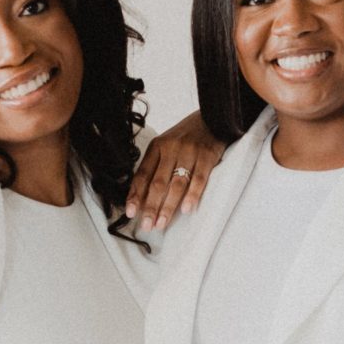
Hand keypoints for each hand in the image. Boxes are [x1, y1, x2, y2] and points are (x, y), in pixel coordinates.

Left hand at [126, 110, 225, 230]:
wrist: (213, 118)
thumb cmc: (187, 137)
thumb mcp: (166, 145)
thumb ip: (155, 166)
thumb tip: (142, 197)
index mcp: (157, 146)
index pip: (143, 174)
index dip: (136, 194)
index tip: (131, 213)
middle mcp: (171, 148)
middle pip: (158, 182)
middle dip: (151, 206)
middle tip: (147, 225)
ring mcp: (190, 152)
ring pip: (176, 184)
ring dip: (168, 206)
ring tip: (162, 223)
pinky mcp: (207, 156)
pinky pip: (199, 180)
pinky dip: (192, 195)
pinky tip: (186, 210)